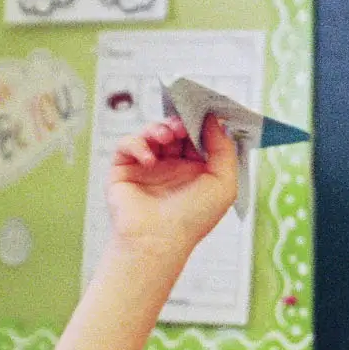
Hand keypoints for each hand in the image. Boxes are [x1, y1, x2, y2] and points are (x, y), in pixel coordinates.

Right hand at [106, 114, 238, 257]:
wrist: (158, 241)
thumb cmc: (193, 218)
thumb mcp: (224, 183)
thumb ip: (224, 149)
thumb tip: (215, 121)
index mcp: (196, 170)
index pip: (197, 136)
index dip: (200, 121)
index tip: (203, 108)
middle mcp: (171, 166)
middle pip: (174, 130)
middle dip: (179, 121)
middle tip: (181, 123)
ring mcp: (147, 167)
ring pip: (150, 133)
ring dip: (158, 129)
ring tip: (166, 137)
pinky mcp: (124, 169)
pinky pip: (126, 144)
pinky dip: (137, 144)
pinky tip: (149, 160)